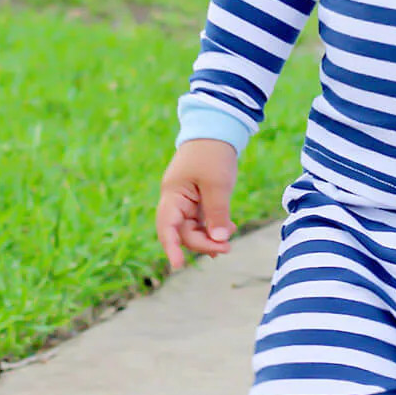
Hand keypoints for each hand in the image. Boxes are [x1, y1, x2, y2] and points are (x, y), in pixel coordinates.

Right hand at [156, 138, 238, 270]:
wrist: (218, 127)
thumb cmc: (214, 153)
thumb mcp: (218, 184)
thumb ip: (217, 213)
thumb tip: (218, 241)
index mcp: (173, 194)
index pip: (167, 227)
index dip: (171, 248)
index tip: (178, 266)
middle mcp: (175, 199)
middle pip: (182, 231)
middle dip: (202, 242)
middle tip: (226, 248)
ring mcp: (186, 198)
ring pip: (192, 226)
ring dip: (209, 236)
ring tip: (228, 242)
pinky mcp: (197, 196)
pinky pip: (201, 218)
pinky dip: (213, 225)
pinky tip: (228, 229)